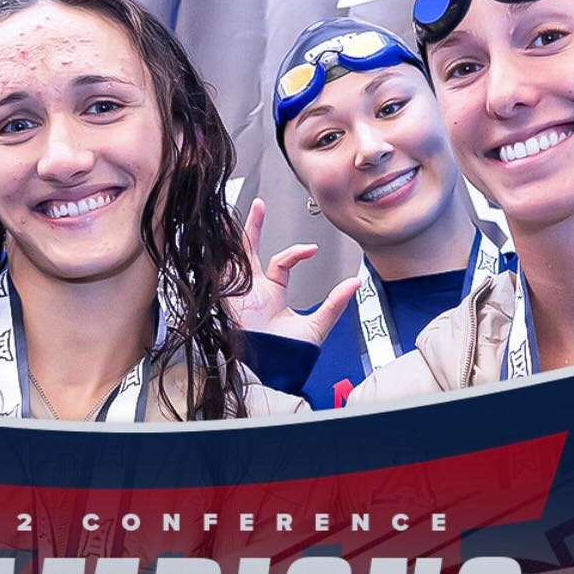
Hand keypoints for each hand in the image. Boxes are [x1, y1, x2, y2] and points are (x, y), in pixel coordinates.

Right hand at [228, 198, 357, 344]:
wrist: (270, 369)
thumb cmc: (288, 355)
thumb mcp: (317, 325)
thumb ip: (335, 303)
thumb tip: (355, 283)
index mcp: (272, 294)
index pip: (282, 261)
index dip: (297, 252)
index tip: (313, 249)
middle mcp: (253, 290)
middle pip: (250, 251)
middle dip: (253, 227)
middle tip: (258, 204)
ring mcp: (237, 291)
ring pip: (232, 256)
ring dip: (229, 235)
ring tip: (223, 212)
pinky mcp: (225, 296)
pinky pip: (221, 269)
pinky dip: (219, 252)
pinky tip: (218, 233)